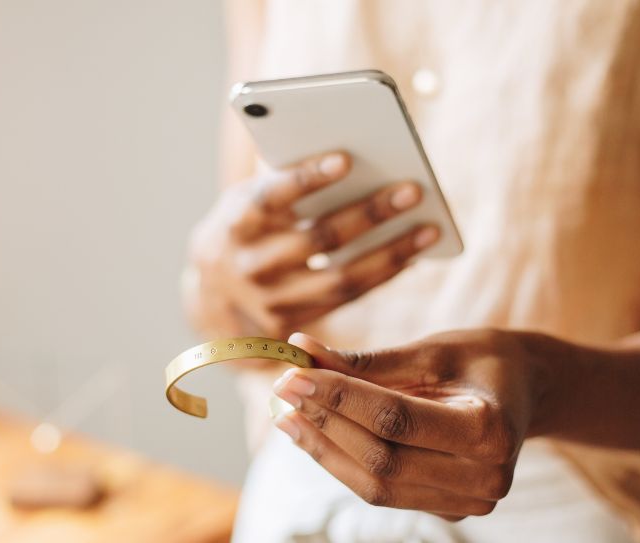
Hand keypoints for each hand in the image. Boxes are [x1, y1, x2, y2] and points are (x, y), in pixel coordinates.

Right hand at [185, 152, 439, 338]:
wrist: (212, 299)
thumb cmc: (244, 230)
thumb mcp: (247, 202)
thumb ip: (283, 184)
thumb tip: (348, 158)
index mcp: (234, 224)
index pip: (269, 198)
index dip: (305, 179)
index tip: (345, 159)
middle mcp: (248, 267)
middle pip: (317, 240)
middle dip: (368, 213)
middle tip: (411, 189)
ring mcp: (270, 303)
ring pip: (340, 278)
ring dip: (390, 252)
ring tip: (427, 229)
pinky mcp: (292, 327)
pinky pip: (346, 299)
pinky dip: (381, 275)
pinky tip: (410, 255)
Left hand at [273, 330, 554, 520]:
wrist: (527, 391)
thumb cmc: (481, 360)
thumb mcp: (433, 349)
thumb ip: (369, 360)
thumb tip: (301, 350)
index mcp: (491, 430)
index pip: (396, 419)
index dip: (339, 398)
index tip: (293, 373)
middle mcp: (485, 478)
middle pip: (382, 461)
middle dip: (325, 423)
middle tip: (283, 389)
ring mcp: (469, 503)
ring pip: (376, 486)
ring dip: (324, 450)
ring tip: (287, 414)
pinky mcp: (448, 510)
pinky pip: (383, 492)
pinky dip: (344, 462)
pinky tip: (315, 433)